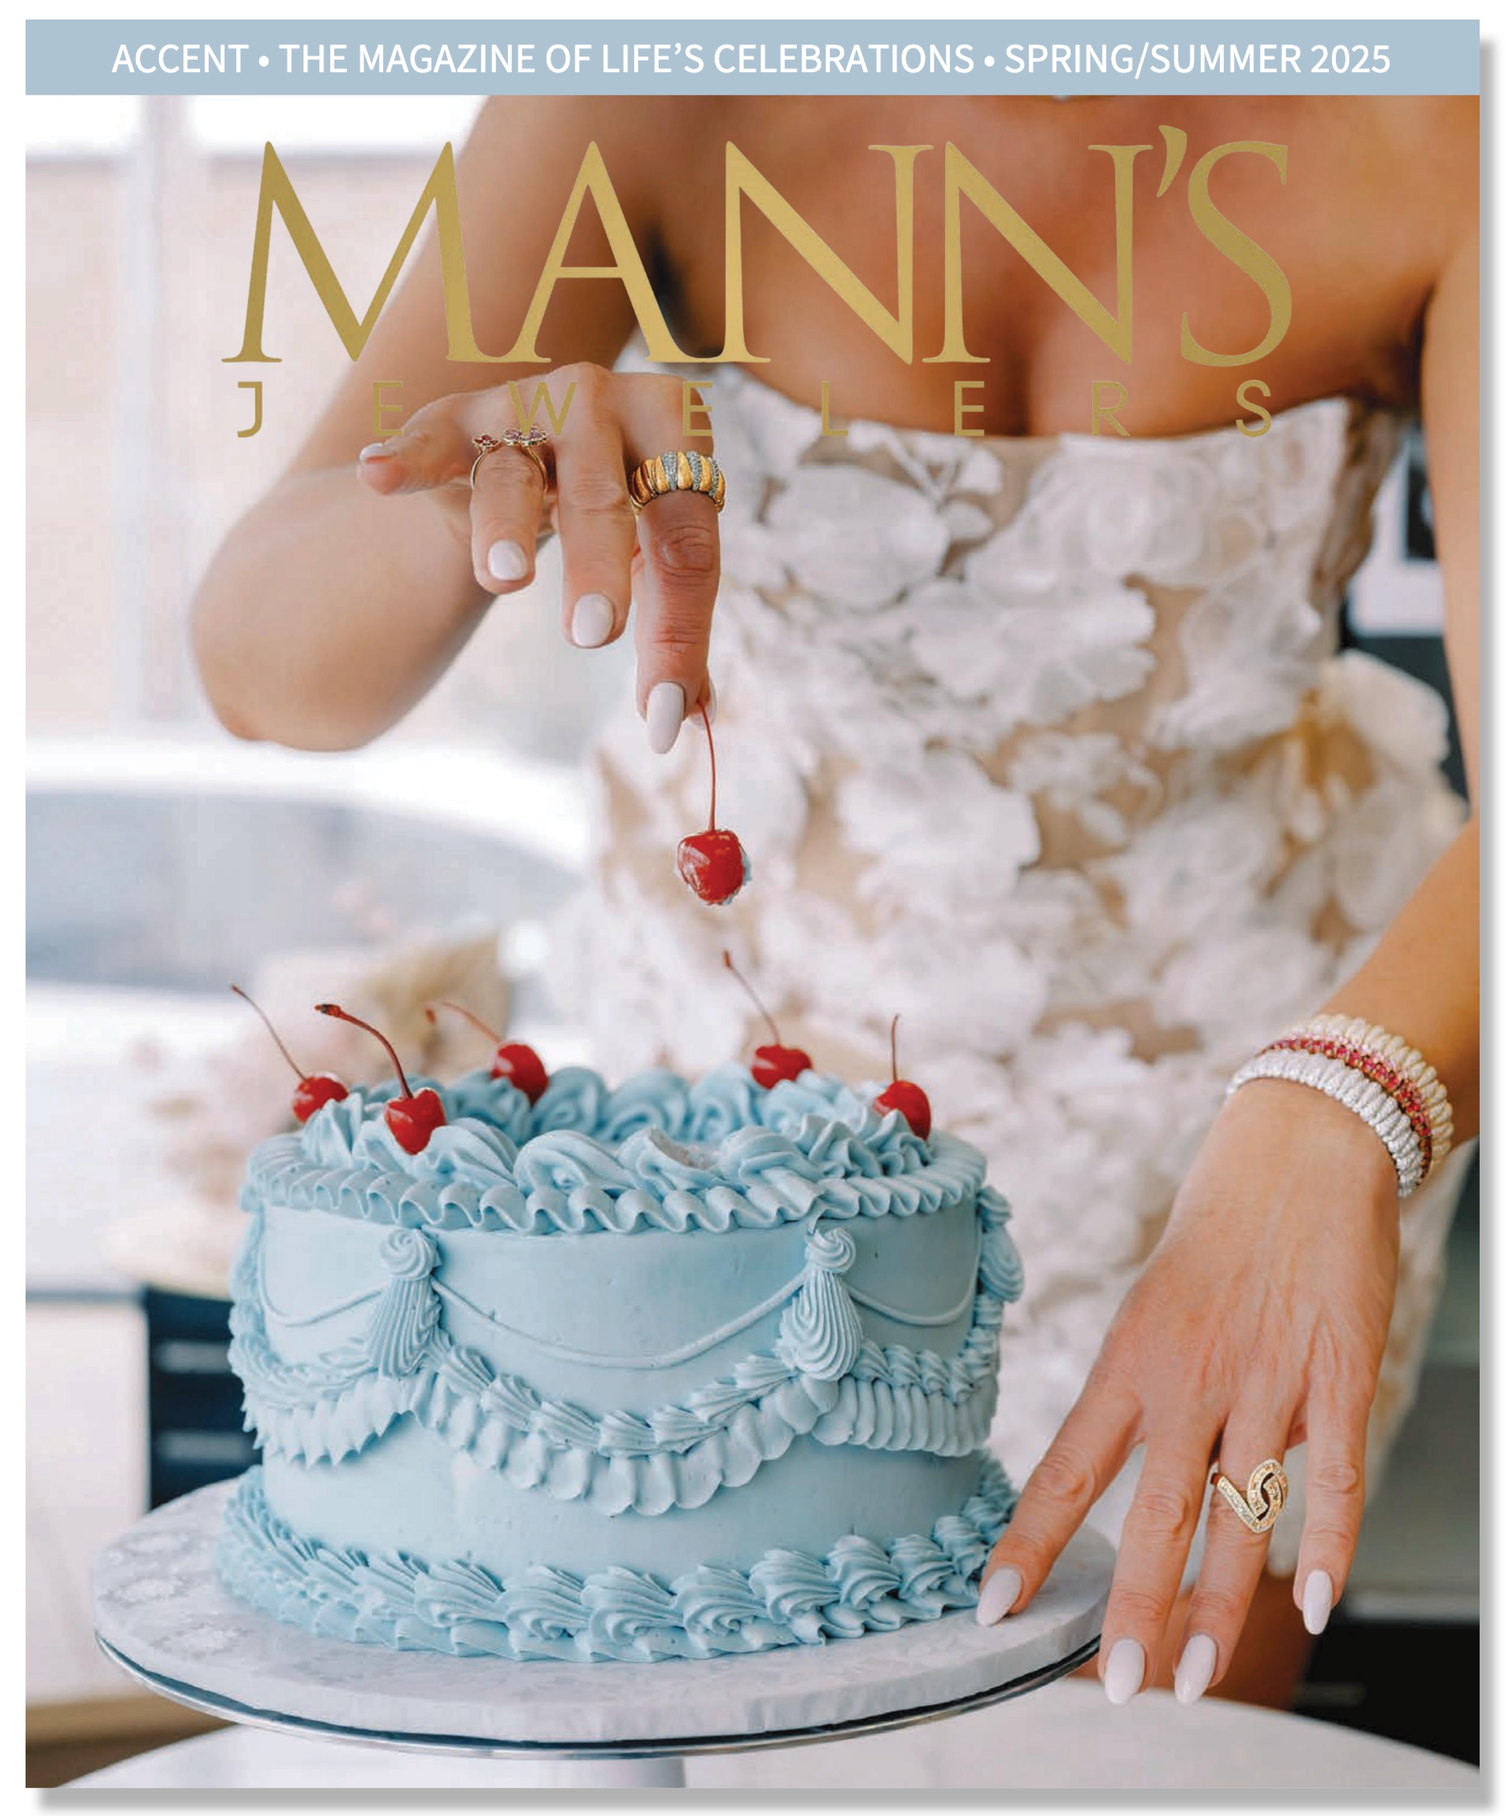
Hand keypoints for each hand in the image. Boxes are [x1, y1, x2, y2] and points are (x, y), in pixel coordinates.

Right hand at [356, 364, 717, 752]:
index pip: (686, 545)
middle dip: (600, 567)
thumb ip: (672, 628)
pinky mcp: (455, 420)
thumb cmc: (616, 510)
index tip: (664, 716)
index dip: (678, 633)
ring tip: (506, 576)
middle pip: (603, 500)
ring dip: (507, 527)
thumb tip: (693, 720)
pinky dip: (405, 459)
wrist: (540, 440)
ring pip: (514, 476)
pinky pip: (428, 441)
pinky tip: (378, 477)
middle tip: (594, 633)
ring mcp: (525, 407)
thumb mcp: (652, 554)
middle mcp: (603, 406)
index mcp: (676, 433)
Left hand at [977, 1077, 1400, 1703]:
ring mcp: (1266, 1382)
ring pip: (1239, 1515)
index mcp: (1130, 1359)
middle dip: (1130, 1607)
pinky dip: (1324, 1546)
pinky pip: (1333, 1477)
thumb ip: (1165, 1398)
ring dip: (1217, 1606)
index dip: (1029, 1543)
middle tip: (1114, 1685)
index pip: (1066, 1468)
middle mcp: (1189, 1379)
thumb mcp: (1159, 1308)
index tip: (994, 1609)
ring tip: (1192, 1676)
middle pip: (1152, 1512)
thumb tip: (1185, 1483)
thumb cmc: (1219, 1232)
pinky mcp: (1339, 1375)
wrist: (1299, 1150)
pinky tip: (1310, 1604)